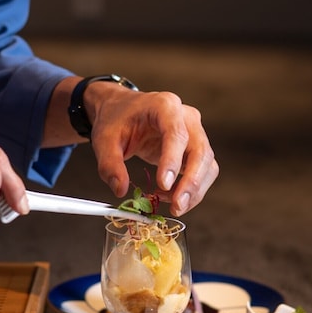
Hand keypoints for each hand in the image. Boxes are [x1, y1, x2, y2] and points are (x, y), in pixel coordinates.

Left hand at [86, 86, 218, 216]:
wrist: (122, 110)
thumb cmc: (116, 119)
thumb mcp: (104, 139)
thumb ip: (109, 164)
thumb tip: (120, 190)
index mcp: (164, 106)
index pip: (176, 134)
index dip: (172, 160)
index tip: (163, 185)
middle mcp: (186, 117)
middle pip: (200, 151)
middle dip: (191, 182)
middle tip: (176, 206)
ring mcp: (195, 132)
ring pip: (207, 164)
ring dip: (195, 190)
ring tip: (173, 206)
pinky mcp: (195, 148)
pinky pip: (203, 170)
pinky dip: (193, 189)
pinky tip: (173, 198)